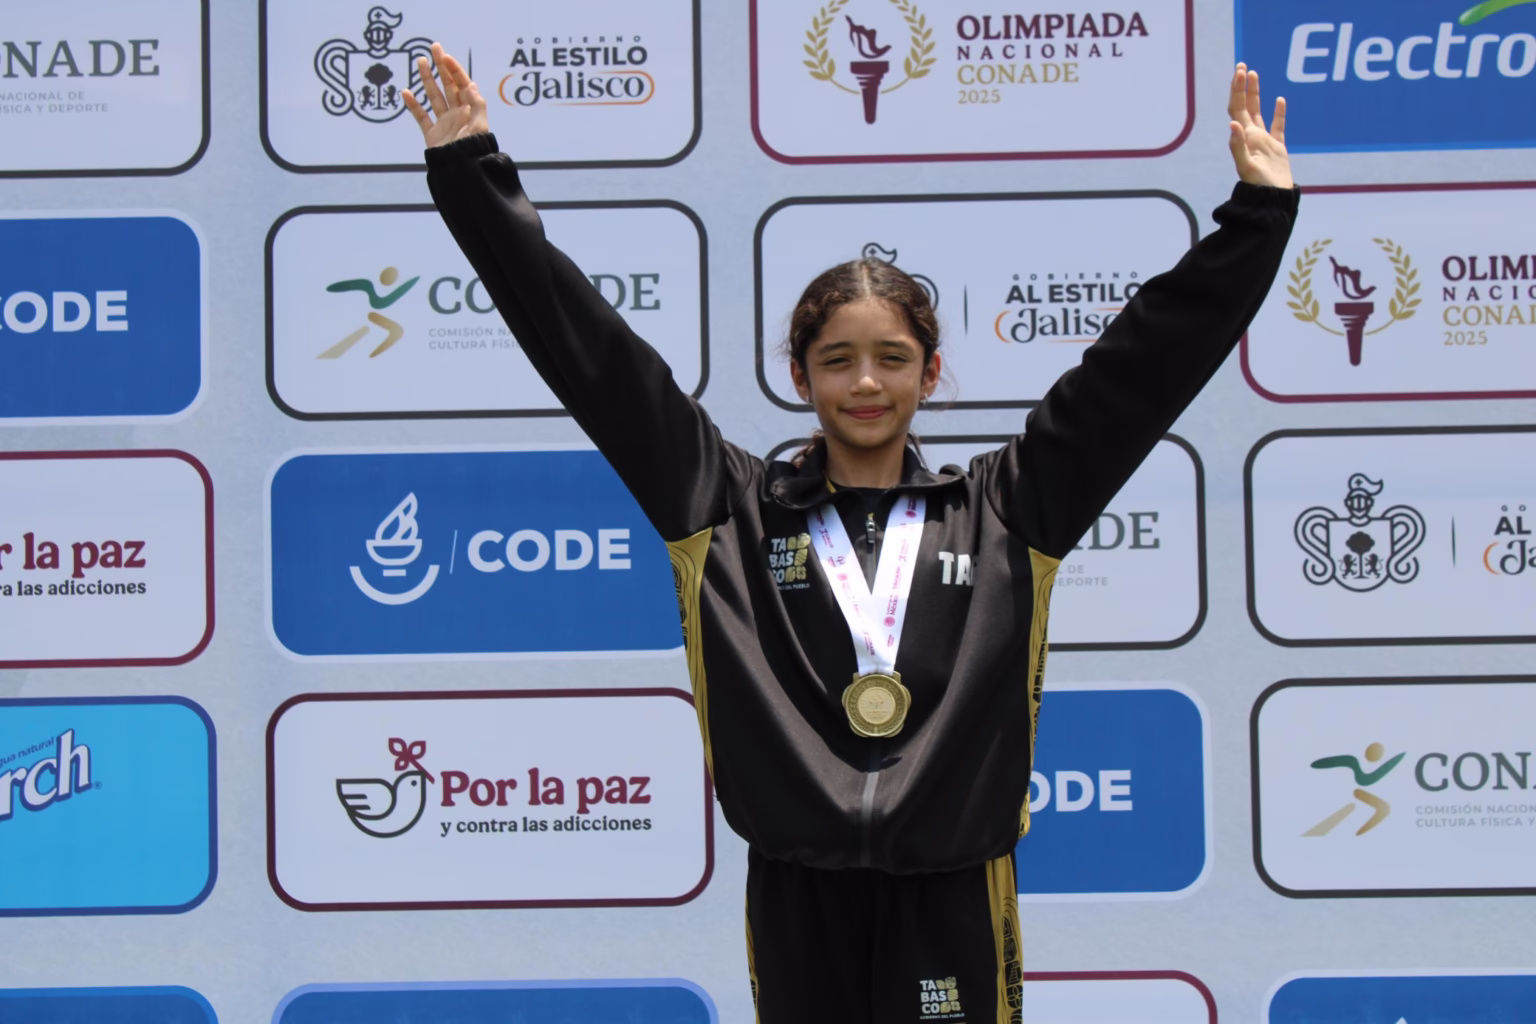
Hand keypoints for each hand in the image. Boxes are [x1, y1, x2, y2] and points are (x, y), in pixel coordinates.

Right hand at [403, 43, 488, 147]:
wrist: (462, 169)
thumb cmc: (473, 149)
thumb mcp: (480, 125)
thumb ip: (476, 104)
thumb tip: (470, 83)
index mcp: (469, 110)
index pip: (462, 84)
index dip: (454, 70)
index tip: (445, 57)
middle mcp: (456, 113)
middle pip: (447, 86)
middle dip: (441, 67)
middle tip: (433, 48)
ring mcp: (443, 122)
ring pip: (433, 96)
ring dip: (427, 79)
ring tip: (420, 61)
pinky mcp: (432, 134)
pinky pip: (421, 116)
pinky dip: (413, 104)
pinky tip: (406, 92)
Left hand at [1227, 63, 1292, 189]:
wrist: (1272, 200)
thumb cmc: (1258, 185)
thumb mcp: (1246, 165)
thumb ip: (1238, 146)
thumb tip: (1232, 124)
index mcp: (1243, 137)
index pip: (1236, 108)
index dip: (1237, 90)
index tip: (1239, 71)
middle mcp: (1251, 136)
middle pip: (1244, 106)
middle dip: (1242, 86)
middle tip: (1242, 66)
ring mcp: (1264, 141)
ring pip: (1258, 112)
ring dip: (1256, 94)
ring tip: (1254, 74)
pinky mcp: (1277, 148)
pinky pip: (1278, 127)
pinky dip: (1278, 113)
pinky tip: (1279, 100)